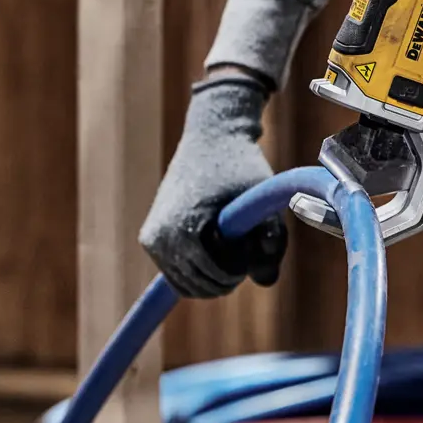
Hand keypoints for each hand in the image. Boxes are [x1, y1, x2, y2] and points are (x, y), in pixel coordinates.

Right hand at [139, 72, 286, 297]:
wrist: (211, 137)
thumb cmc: (241, 167)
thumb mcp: (262, 202)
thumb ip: (272, 242)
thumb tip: (266, 282)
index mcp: (181, 229)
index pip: (212, 276)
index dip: (239, 270)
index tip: (252, 247)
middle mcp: (157, 238)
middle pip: (197, 286)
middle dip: (226, 276)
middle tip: (245, 246)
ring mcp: (150, 239)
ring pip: (185, 284)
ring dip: (213, 275)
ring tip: (232, 243)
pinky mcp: (150, 238)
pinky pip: (176, 273)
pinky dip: (198, 269)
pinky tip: (215, 243)